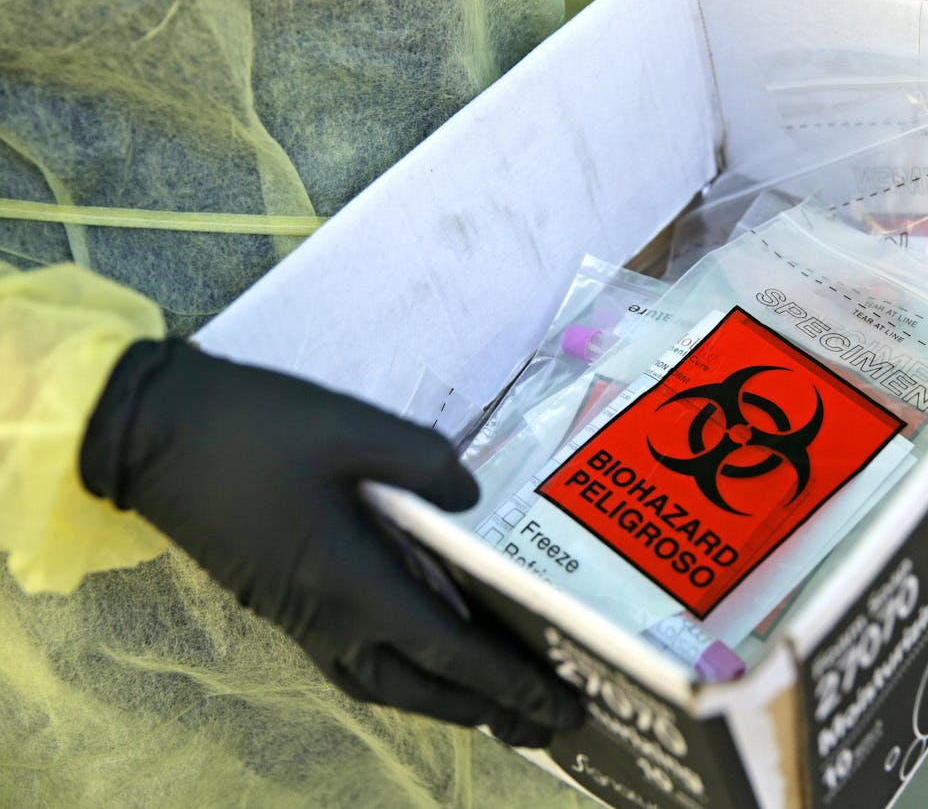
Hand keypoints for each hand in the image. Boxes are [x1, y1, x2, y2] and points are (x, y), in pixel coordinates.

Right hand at [81, 339, 580, 746]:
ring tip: (494, 706)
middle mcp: (326, 614)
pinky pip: (352, 664)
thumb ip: (425, 462)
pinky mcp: (279, 602)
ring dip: (441, 701)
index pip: (446, 647)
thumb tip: (472, 500)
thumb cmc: (254, 428)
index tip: (555, 708)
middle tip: (541, 724)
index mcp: (349, 578)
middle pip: (418, 686)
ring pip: (382, 684)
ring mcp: (297, 615)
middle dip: (484, 709)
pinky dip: (399, 678)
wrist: (149, 432)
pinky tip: (421, 661)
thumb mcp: (352, 426)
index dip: (506, 681)